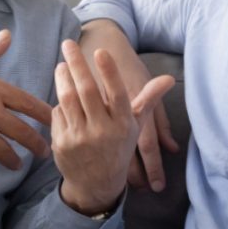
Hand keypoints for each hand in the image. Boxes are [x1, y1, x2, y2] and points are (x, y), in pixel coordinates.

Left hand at [52, 40, 173, 214]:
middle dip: (77, 64)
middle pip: (87, 91)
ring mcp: (81, 138)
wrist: (97, 185)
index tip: (100, 51)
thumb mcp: (135, 126)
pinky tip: (60, 91)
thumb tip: (169, 79)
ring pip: (68, 99)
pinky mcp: (63, 143)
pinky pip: (58, 114)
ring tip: (61, 64)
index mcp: (122, 124)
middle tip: (69, 43)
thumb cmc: (118, 148)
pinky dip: (59, 101)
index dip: (109, 72)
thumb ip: (148, 99)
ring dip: (63, 78)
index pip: (116, 94)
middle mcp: (102, 131)